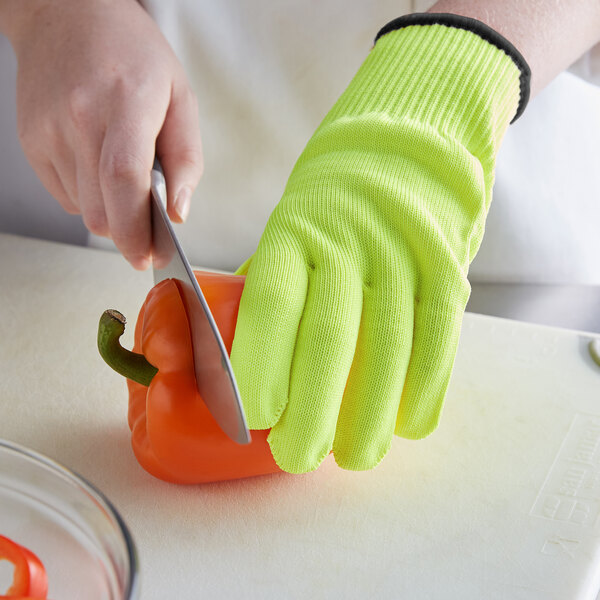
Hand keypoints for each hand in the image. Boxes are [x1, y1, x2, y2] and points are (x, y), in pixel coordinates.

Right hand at [3, 0, 201, 268]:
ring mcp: (48, 132)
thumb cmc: (134, 54)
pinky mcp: (31, 143)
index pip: (124, 180)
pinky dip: (89, 197)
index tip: (151, 257)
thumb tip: (178, 212)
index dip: (137, 230)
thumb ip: (186, 159)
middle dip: (129, 235)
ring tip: (124, 179)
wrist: (67, 15)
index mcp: (124, 103)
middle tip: (149, 236)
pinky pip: (66, 196)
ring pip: (83, 211)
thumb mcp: (180, 98)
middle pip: (101, 210)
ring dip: (111, 213)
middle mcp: (78, 118)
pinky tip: (98, 167)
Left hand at [230, 16, 526, 472]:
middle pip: (329, 338)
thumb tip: (247, 351)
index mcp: (295, 231)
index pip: (273, 306)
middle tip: (296, 457)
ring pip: (388, 347)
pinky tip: (407, 424)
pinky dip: (425, 388)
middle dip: (313, 411)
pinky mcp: (447, 267)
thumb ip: (276, 283)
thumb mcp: (291, 223)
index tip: (254, 417)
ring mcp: (403, 254)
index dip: (262, 368)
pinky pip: (438, 337)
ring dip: (370, 414)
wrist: (411, 138)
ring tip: (353, 457)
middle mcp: (348, 243)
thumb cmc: (336, 195)